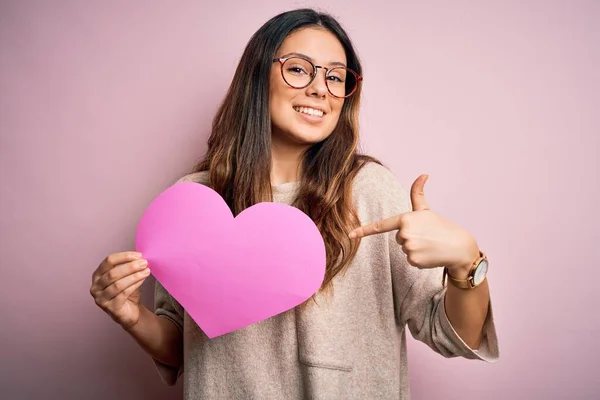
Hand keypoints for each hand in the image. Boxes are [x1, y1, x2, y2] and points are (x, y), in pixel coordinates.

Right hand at [90, 251, 150, 329]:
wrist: (129, 312)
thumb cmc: (126, 293)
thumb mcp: (126, 277)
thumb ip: (129, 267)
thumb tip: (140, 257)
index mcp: (98, 275)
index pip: (108, 261)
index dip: (124, 256)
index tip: (139, 255)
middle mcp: (96, 287)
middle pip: (112, 273)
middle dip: (130, 267)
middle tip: (144, 263)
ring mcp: (101, 299)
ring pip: (118, 284)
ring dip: (134, 276)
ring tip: (146, 271)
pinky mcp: (110, 308)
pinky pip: (123, 294)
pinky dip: (135, 285)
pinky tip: (142, 280)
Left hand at [349, 174, 478, 277]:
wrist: (458, 246)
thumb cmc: (441, 226)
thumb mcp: (426, 210)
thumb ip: (418, 194)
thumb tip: (423, 174)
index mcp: (405, 219)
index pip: (381, 225)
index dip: (363, 230)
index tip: (350, 234)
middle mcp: (405, 233)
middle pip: (398, 237)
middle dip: (410, 237)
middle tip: (426, 235)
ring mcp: (408, 248)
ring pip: (403, 248)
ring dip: (415, 247)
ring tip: (429, 244)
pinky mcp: (413, 260)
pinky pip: (409, 259)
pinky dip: (419, 258)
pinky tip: (430, 253)